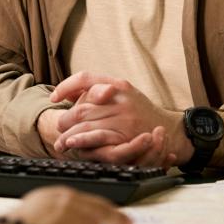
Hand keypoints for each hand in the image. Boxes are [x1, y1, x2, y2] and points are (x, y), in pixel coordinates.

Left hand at [48, 72, 188, 166]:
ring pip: (87, 124)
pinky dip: (83, 142)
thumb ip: (99, 91)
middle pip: (82, 106)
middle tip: (58, 127)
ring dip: (69, 135)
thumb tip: (70, 93)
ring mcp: (124, 118)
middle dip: (66, 119)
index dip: (66, 86)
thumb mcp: (123, 94)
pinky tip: (73, 145)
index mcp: (118, 84)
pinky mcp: (126, 136)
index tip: (54, 96)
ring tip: (60, 142)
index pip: (85, 78)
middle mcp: (120, 98)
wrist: (169, 131)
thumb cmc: (141, 112)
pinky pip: (99, 138)